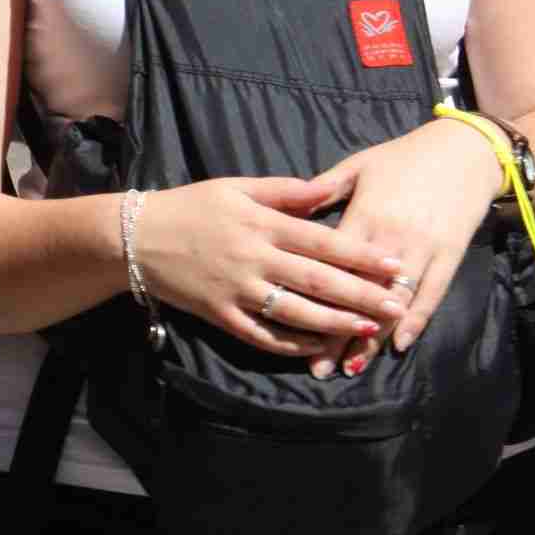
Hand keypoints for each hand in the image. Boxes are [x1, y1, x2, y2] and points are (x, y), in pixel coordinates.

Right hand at [135, 175, 407, 366]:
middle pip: (317, 281)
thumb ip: (284, 191)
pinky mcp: (221, 316)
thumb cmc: (191, 206)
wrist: (136, 237)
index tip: (394, 266)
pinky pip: (263, 336)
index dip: (361, 256)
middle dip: (362, 294)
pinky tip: (318, 347)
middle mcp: (254, 259)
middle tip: (398, 304)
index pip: (322, 242)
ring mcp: (237, 291)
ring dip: (335, 323)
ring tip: (369, 328)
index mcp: (262, 224)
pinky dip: (293, 344)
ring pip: (295, 313)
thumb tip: (327, 191)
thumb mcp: (236, 187)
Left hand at [313, 120, 508, 373]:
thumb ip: (324, 188)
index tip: (294, 327)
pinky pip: (432, 294)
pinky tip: (400, 346)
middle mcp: (393, 238)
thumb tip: (288, 206)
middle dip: (341, 333)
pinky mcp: (449, 256)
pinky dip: (416, 321)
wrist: (464, 151)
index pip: (332, 266)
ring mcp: (424, 250)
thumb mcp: (358, 165)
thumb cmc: (404, 156)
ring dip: (375, 338)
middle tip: (322, 368)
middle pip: (361, 294)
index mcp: (364, 215)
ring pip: (395, 301)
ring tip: (354, 367)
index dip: (314, 299)